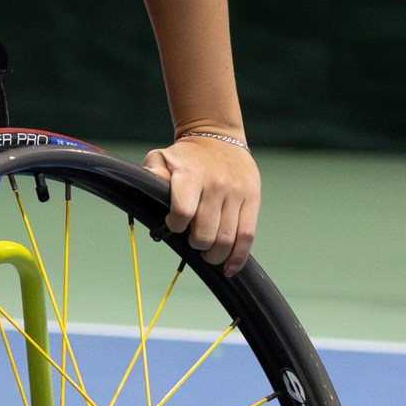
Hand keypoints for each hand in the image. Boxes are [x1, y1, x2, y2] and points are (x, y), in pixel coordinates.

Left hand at [143, 134, 259, 275]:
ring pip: (227, 238)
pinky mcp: (253, 200)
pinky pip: (248, 235)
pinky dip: (238, 257)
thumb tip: (154, 183)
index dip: (176, 226)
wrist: (219, 138)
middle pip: (206, 232)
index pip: (183, 211)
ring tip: (208, 255)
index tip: (173, 225)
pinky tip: (229, 267)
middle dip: (197, 246)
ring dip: (215, 255)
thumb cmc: (186, 156)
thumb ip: (153, 171)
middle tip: (193, 244)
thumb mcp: (162, 157)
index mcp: (191, 176)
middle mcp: (216, 185)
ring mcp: (236, 194)